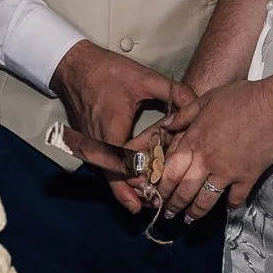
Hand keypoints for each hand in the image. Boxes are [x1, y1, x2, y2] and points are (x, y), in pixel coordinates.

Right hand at [50, 41, 191, 211]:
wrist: (74, 67)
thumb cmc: (107, 71)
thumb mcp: (143, 77)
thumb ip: (172, 91)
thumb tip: (198, 103)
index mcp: (112, 129)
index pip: (126, 164)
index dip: (142, 178)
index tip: (159, 188)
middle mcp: (98, 143)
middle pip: (115, 178)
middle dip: (134, 193)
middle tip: (156, 205)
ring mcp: (91, 146)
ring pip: (108, 176)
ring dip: (126, 189)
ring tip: (146, 203)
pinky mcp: (90, 144)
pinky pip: (104, 167)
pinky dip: (118, 178)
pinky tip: (133, 186)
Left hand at [155, 79, 272, 222]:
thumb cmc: (239, 99)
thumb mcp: (205, 100)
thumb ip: (183, 115)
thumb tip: (165, 125)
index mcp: (193, 142)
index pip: (170, 171)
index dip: (161, 187)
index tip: (156, 195)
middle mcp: (206, 161)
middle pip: (184, 190)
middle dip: (174, 205)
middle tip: (168, 214)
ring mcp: (227, 172)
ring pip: (206, 199)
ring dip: (196, 212)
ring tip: (190, 219)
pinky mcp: (247, 177)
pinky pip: (236, 197)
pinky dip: (231, 205)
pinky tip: (228, 208)